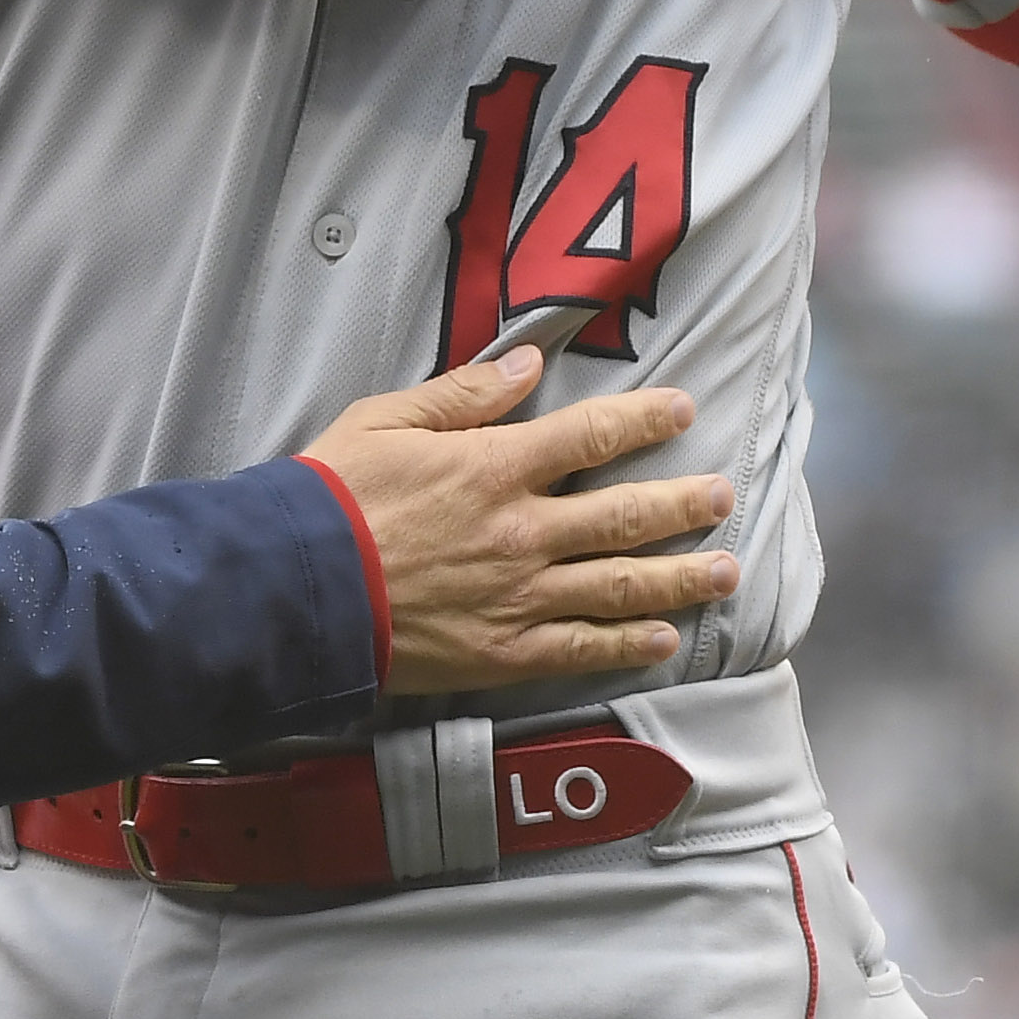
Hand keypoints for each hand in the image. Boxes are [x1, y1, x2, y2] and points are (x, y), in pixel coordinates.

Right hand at [296, 344, 739, 693]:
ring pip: (620, 586)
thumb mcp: (385, 420)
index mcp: (494, 467)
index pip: (592, 435)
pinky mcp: (503, 653)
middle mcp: (522, 532)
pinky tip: (663, 639)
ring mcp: (519, 598)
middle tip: (724, 495)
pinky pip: (582, 649)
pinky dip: (628, 645)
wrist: (292, 589)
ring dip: (680, 578)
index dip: (645, 419)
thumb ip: (464, 395)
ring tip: (726, 570)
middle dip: (684, 504)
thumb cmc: (330, 497)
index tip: (684, 410)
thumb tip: (528, 364)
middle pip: (625, 516)